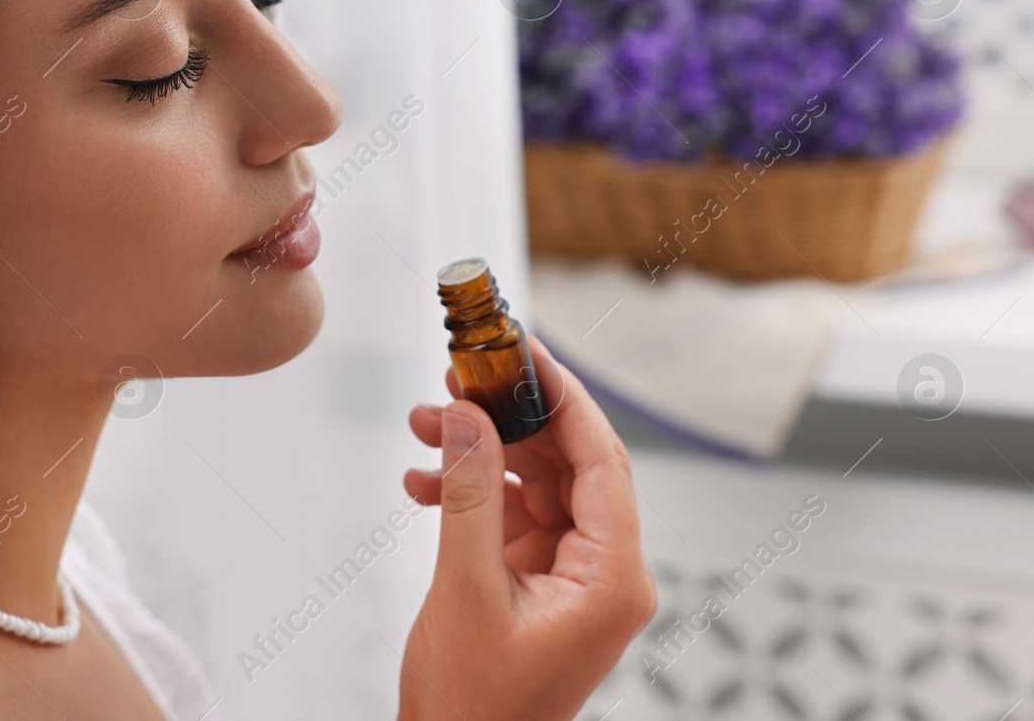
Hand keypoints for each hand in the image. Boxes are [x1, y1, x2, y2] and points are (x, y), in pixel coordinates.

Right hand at [397, 334, 655, 720]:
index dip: (561, 395)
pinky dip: (469, 491)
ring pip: (534, 480)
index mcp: (613, 578)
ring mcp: (573, 575)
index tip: (520, 349)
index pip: (601, 458)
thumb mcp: (466, 589)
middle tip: (460, 372)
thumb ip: (468, 494)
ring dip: (479, 450)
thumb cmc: (473, 704)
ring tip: (423, 423)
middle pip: (568, 461)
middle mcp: (605, 571)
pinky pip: (511, 512)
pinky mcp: (540, 580)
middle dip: (510, 415)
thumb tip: (468, 413)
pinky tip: (420, 481)